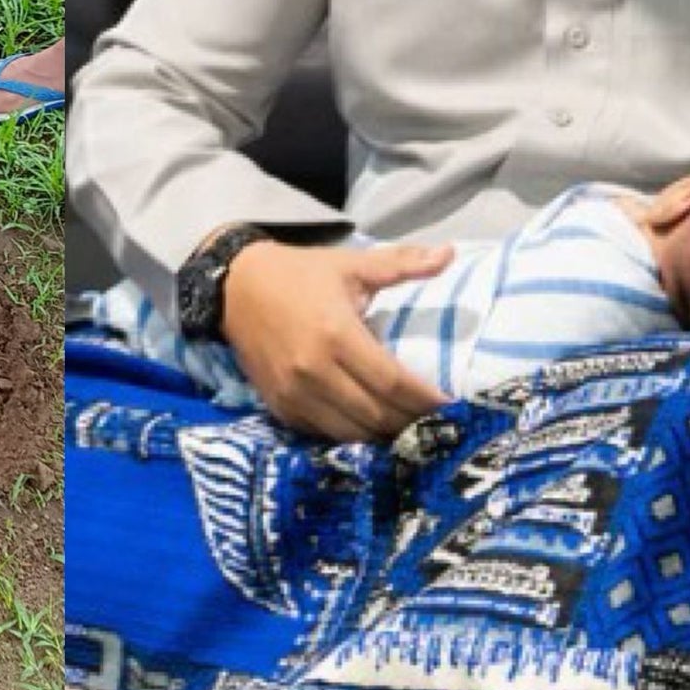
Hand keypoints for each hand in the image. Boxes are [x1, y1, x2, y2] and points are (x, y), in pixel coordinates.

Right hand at [221, 240, 452, 440]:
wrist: (235, 287)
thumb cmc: (299, 275)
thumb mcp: (351, 265)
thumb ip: (401, 263)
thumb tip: (450, 254)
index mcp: (336, 334)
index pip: (392, 382)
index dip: (426, 400)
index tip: (454, 408)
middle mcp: (314, 371)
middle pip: (376, 415)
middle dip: (412, 423)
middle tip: (438, 423)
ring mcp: (294, 394)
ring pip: (352, 433)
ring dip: (384, 435)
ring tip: (409, 429)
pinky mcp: (280, 407)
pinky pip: (324, 434)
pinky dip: (351, 435)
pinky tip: (370, 426)